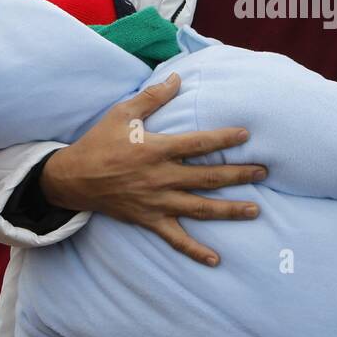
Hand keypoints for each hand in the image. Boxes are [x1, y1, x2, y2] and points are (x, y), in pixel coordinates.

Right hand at [40, 73, 265, 265]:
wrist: (72, 179)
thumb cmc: (99, 142)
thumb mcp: (123, 114)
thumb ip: (152, 96)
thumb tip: (177, 77)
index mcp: (156, 150)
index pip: (198, 144)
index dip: (223, 139)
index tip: (246, 135)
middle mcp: (161, 178)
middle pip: (208, 178)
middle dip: (239, 175)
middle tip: (264, 172)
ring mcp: (157, 202)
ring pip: (200, 209)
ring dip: (229, 210)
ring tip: (255, 210)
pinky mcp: (149, 220)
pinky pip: (176, 239)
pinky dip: (195, 251)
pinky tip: (216, 260)